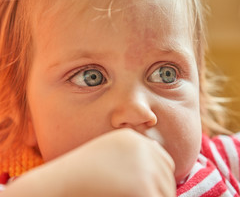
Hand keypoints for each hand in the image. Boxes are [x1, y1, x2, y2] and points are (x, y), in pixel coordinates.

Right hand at [2, 129, 175, 196]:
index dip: (159, 177)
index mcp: (133, 139)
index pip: (163, 160)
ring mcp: (145, 166)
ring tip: (126, 195)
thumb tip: (153, 165)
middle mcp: (142, 147)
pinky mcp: (144, 187)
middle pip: (167, 175)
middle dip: (159, 189)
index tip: (147, 187)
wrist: (61, 182)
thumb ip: (131, 158)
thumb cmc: (81, 174)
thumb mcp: (108, 156)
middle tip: (137, 193)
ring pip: (165, 191)